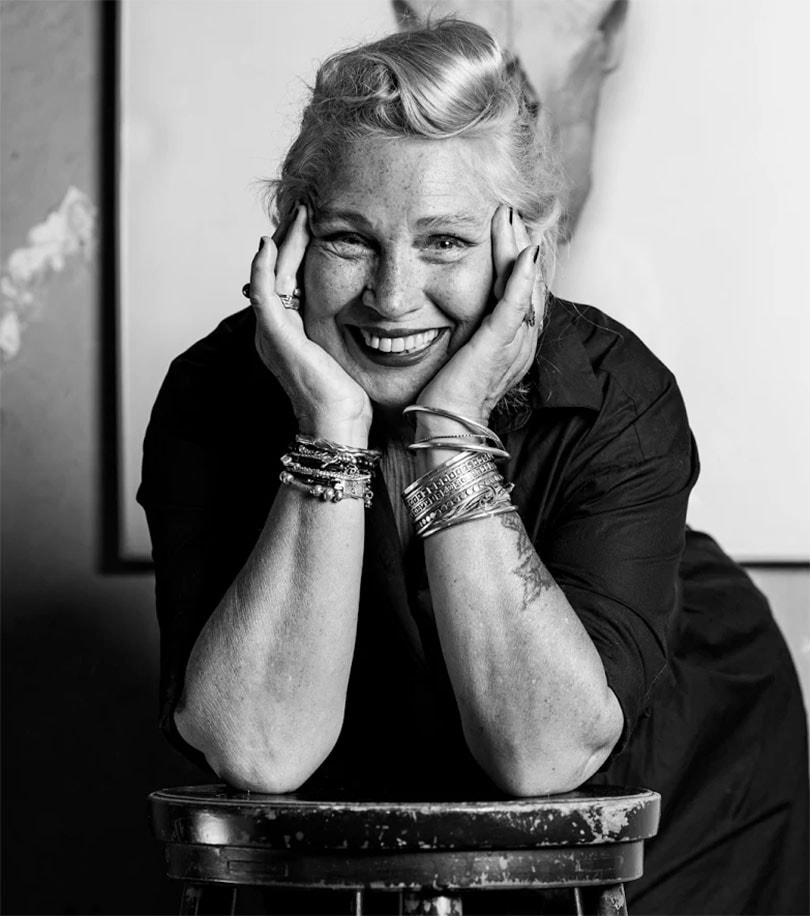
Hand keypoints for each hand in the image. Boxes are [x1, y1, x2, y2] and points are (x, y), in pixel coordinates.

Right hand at [248, 205, 371, 442]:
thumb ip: (349, 332)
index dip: (300, 251)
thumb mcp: (348, 356)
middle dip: (291, 239)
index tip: (318, 224)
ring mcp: (272, 332)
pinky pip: (263, 292)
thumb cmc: (348, 399)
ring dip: (281, 243)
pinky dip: (263, 266)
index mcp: (292, 333)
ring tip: (296, 215)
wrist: (338, 424)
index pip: (291, 280)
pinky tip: (271, 243)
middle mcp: (276, 330)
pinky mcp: (275, 335)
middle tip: (305, 208)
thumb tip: (375, 317)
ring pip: (270, 275)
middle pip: (279, 272)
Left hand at [415, 205, 541, 426]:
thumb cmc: (449, 395)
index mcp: (513, 340)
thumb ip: (469, 328)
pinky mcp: (498, 344)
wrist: (447, 425)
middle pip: (526, 280)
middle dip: (518, 241)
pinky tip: (525, 251)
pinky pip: (515, 305)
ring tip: (509, 216)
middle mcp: (521, 338)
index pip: (520, 287)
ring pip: (523, 284)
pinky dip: (521, 277)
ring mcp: (513, 341)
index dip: (515, 255)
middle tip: (508, 209)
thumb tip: (455, 306)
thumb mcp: (462, 351)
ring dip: (517, 246)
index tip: (504, 226)